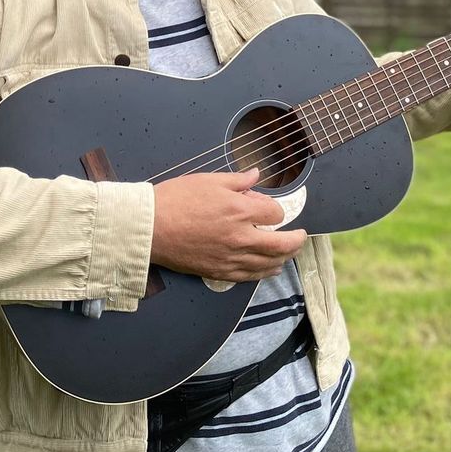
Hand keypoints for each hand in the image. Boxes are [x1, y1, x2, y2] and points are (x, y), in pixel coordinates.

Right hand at [150, 169, 306, 281]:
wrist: (150, 227)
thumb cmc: (175, 200)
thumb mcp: (209, 180)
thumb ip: (238, 180)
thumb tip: (256, 175)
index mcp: (240, 211)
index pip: (274, 213)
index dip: (275, 209)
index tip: (268, 208)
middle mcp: (241, 237)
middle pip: (281, 244)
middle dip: (296, 240)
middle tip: (301, 236)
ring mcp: (231, 258)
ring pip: (269, 264)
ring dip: (284, 258)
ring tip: (289, 253)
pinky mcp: (219, 272)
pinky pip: (250, 276)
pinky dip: (264, 273)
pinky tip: (270, 269)